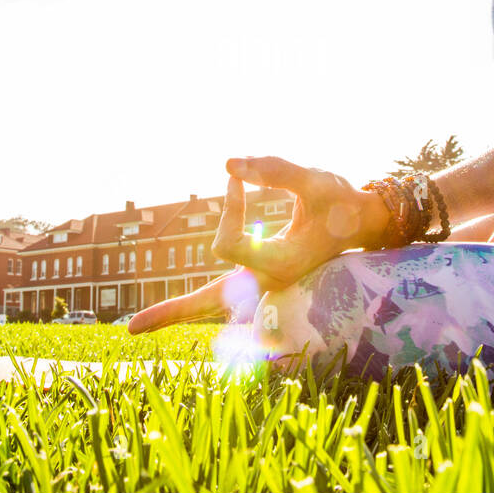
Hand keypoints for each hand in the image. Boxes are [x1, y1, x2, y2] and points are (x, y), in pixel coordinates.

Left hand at [128, 157, 388, 334]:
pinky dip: (197, 306)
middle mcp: (268, 284)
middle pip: (209, 304)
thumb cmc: (341, 200)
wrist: (364, 223)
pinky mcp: (263, 281)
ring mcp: (265, 288)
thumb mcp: (314, 178)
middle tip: (129, 329)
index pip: (228, 243)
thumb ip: (273, 169)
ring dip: (177, 313)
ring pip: (214, 308)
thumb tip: (226, 164)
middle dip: (172, 312)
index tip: (239, 180)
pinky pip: (223, 300)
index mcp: (280, 265)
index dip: (228, 209)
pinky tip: (173, 311)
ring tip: (135, 327)